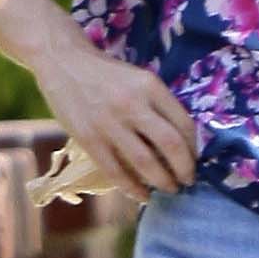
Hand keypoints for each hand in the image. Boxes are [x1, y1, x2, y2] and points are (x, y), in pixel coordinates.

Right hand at [35, 25, 199, 203]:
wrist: (63, 62)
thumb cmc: (107, 74)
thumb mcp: (139, 79)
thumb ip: (158, 106)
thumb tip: (181, 143)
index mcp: (151, 86)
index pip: (184, 124)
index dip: (194, 148)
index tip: (195, 160)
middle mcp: (133, 104)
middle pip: (171, 145)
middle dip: (185, 169)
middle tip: (188, 181)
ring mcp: (109, 122)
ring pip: (145, 162)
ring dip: (162, 181)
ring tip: (170, 189)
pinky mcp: (88, 138)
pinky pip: (116, 171)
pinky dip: (133, 188)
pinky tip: (143, 195)